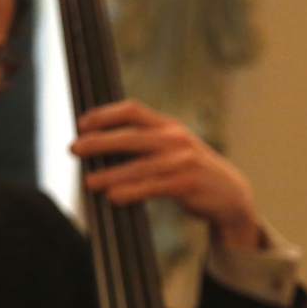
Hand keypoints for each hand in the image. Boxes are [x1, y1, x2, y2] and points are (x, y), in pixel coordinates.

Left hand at [72, 100, 261, 248]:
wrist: (232, 197)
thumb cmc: (194, 174)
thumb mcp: (174, 150)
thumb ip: (147, 144)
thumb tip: (101, 148)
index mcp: (169, 126)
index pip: (132, 110)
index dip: (104, 114)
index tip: (81, 123)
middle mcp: (176, 138)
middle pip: (130, 136)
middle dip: (99, 142)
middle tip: (74, 149)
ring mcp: (183, 161)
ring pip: (139, 165)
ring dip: (110, 174)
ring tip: (89, 181)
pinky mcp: (188, 184)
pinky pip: (154, 187)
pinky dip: (132, 192)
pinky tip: (114, 197)